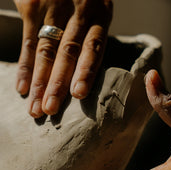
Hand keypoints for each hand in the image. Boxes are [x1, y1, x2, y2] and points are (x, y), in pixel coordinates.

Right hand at [14, 0, 112, 117]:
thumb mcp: (97, 9)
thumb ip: (91, 35)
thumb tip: (84, 71)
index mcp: (99, 14)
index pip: (93, 48)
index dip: (85, 72)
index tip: (77, 95)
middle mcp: (77, 11)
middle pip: (67, 53)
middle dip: (57, 84)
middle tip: (50, 110)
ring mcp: (52, 8)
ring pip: (45, 52)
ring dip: (40, 82)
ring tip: (36, 107)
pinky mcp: (32, 5)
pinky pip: (27, 42)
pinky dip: (25, 67)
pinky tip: (23, 88)